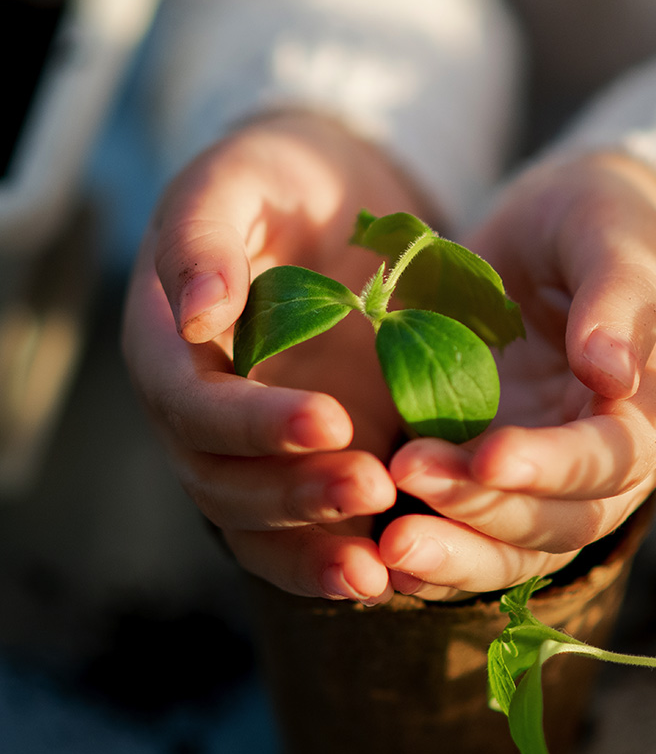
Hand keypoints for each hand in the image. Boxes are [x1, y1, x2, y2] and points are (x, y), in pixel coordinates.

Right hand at [122, 111, 432, 603]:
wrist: (327, 200)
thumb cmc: (272, 180)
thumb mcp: (234, 183)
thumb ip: (205, 241)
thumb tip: (194, 314)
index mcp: (170, 346)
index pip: (192, 405)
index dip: (251, 424)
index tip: (328, 421)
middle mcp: (202, 408)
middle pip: (221, 481)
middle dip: (293, 494)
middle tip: (372, 486)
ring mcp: (254, 441)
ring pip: (258, 523)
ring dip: (314, 548)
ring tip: (380, 568)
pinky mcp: (304, 457)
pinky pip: (304, 528)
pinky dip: (335, 556)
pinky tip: (388, 573)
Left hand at [378, 152, 655, 599]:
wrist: (560, 229)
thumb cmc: (604, 222)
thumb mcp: (621, 237)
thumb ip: (622, 299)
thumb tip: (612, 374)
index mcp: (649, 408)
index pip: (612, 459)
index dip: (554, 466)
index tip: (490, 455)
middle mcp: (600, 458)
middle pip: (558, 521)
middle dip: (486, 513)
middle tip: (408, 477)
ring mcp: (540, 467)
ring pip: (511, 545)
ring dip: (453, 551)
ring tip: (386, 545)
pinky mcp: (487, 461)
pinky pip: (468, 526)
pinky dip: (433, 548)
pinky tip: (376, 552)